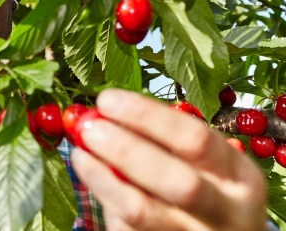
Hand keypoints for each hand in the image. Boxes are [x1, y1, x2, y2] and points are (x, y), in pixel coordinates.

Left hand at [71, 89, 266, 230]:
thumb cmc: (204, 188)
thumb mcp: (200, 162)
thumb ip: (159, 138)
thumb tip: (102, 113)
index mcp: (239, 176)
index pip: (194, 138)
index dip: (145, 116)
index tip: (107, 100)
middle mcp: (227, 212)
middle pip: (176, 182)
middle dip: (126, 150)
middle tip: (90, 130)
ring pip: (143, 212)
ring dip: (103, 179)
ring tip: (79, 155)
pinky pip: (128, 229)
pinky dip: (106, 202)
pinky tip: (93, 182)